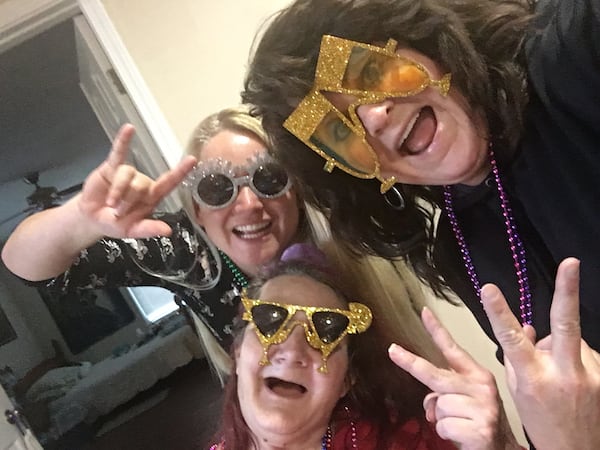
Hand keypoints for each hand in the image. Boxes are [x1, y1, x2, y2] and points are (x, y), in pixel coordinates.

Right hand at [78, 123, 196, 237]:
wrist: (92, 218)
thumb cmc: (114, 223)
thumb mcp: (132, 232)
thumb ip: (148, 230)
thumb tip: (167, 230)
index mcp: (152, 197)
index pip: (169, 182)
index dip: (180, 172)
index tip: (192, 160)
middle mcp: (143, 183)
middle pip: (141, 185)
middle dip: (127, 201)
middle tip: (118, 213)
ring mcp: (128, 173)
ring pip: (128, 176)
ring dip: (117, 192)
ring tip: (110, 203)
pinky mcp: (112, 167)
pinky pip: (119, 152)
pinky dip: (123, 141)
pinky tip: (128, 129)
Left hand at [389, 307, 519, 449]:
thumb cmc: (478, 423)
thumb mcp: (464, 402)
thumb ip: (443, 392)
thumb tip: (430, 402)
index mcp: (478, 376)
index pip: (453, 350)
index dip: (437, 330)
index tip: (423, 312)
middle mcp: (482, 387)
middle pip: (435, 374)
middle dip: (411, 364)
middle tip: (392, 351)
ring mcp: (482, 407)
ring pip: (437, 405)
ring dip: (440, 419)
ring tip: (459, 424)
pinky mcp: (480, 428)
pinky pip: (443, 426)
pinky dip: (446, 434)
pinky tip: (462, 436)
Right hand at [481, 257, 599, 449]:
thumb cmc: (542, 423)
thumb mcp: (520, 392)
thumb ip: (522, 357)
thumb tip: (528, 326)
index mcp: (533, 378)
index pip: (512, 338)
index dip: (499, 311)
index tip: (489, 289)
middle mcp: (564, 373)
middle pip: (565, 324)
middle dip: (568, 291)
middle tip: (571, 263)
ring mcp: (589, 375)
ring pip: (570, 341)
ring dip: (562, 348)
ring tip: (561, 377)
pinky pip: (585, 353)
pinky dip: (575, 358)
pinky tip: (575, 381)